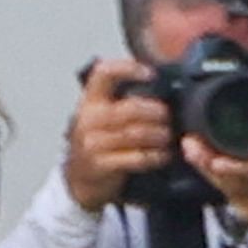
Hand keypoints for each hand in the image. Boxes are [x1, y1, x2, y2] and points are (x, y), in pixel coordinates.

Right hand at [62, 58, 176, 210]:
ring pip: (136, 134)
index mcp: (90, 102)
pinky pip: (137, 157)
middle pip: (131, 109)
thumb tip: (162, 87)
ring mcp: (93, 144)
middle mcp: (89, 120)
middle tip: (169, 116)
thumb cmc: (96, 143)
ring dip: (160, 135)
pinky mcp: (102, 165)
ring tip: (169, 136)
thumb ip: (121, 102)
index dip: (128, 68)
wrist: (77, 179)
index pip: (103, 73)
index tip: (150, 73)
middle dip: (157, 112)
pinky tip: (164, 155)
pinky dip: (156, 156)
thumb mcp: (100, 117)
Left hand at [189, 127, 247, 233]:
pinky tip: (207, 163)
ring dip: (205, 168)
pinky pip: (227, 193)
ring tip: (192, 148)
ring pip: (226, 187)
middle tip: (191, 145)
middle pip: (237, 180)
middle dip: (209, 163)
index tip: (216, 159)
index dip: (238, 166)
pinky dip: (215, 177)